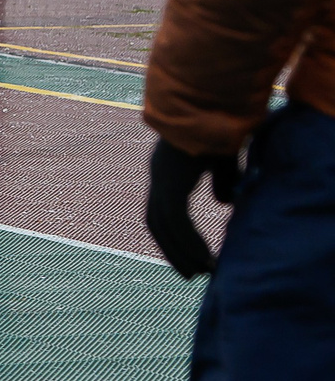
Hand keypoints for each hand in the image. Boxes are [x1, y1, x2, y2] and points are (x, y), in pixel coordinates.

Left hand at [145, 139, 239, 277]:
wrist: (210, 105)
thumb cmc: (219, 127)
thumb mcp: (223, 158)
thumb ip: (222, 180)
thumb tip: (223, 202)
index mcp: (166, 171)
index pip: (162, 211)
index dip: (172, 235)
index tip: (188, 255)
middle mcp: (159, 177)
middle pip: (156, 224)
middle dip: (172, 250)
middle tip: (190, 274)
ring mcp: (162, 180)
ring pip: (164, 227)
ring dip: (181, 253)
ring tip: (201, 273)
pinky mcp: (172, 183)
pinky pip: (176, 221)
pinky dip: (188, 242)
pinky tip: (203, 258)